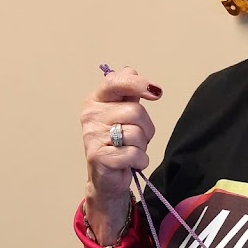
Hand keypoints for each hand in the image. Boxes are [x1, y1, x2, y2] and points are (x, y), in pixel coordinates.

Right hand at [80, 67, 161, 243]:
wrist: (107, 177)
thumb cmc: (118, 143)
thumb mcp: (123, 113)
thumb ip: (128, 92)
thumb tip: (131, 70)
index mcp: (96, 100)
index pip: (116, 82)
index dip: (138, 84)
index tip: (156, 93)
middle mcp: (90, 115)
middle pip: (135, 112)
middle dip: (146, 128)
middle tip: (137, 138)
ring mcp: (92, 136)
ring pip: (137, 134)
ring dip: (142, 146)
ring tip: (130, 151)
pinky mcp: (99, 157)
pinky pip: (134, 154)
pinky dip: (140, 161)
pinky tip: (129, 163)